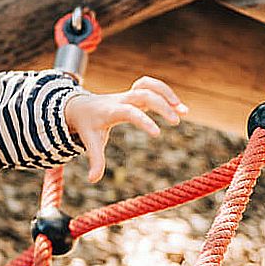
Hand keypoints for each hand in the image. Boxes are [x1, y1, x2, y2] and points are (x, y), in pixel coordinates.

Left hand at [64, 76, 188, 182]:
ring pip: (149, 86)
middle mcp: (121, 100)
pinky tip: (178, 107)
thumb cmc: (88, 126)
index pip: (129, 112)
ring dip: (167, 94)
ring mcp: (129, 94)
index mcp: (111, 112)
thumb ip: (95, 160)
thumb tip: (92, 180)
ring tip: (184, 111)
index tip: (158, 134)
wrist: (81, 107)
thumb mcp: (91, 142)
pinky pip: (151, 85)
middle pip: (143, 94)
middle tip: (176, 121)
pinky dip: (165, 92)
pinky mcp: (135, 93)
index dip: (143, 120)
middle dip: (161, 105)